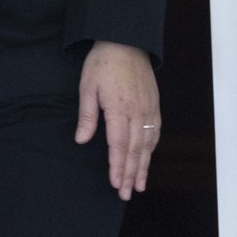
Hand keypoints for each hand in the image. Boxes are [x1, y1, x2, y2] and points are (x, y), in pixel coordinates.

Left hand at [76, 41, 160, 198]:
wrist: (126, 42)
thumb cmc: (102, 64)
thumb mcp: (87, 87)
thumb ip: (87, 115)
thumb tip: (81, 140)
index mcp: (119, 109)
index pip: (118, 145)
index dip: (117, 166)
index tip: (115, 183)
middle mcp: (138, 113)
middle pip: (135, 150)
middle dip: (130, 174)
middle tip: (126, 194)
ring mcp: (149, 110)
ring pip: (148, 145)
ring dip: (143, 166)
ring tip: (139, 185)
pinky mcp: (155, 106)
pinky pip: (155, 133)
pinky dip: (151, 150)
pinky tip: (147, 160)